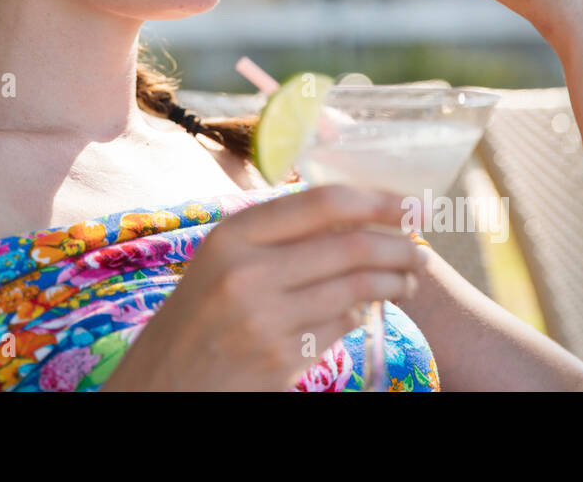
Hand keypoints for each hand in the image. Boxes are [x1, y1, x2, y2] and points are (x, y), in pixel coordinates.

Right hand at [100, 185, 427, 390]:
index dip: (376, 200)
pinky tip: (360, 310)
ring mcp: (266, 318)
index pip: (323, 203)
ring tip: (405, 281)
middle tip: (419, 251)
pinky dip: (358, 314)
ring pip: (356, 288)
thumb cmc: (197, 315)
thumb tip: (355, 212)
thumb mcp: (221, 260)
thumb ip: (275, 235)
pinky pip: (340, 326)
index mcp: (233, 235)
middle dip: (398, 247)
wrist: (164, 381)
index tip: (409, 204)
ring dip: (392, 283)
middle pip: (351, 246)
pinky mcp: (281, 358)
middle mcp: (248, 271)